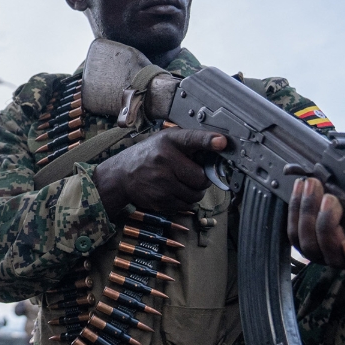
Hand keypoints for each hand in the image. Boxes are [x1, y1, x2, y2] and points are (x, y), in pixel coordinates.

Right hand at [92, 129, 228, 218]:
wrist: (122, 175)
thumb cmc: (149, 155)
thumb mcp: (165, 140)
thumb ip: (189, 142)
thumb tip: (219, 149)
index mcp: (168, 141)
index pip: (192, 139)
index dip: (209, 140)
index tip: (222, 142)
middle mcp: (164, 160)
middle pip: (201, 177)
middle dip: (203, 179)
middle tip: (194, 174)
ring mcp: (162, 183)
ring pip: (196, 194)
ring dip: (195, 191)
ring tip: (183, 183)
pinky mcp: (160, 200)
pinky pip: (186, 205)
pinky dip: (185, 201)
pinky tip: (174, 191)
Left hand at [287, 170, 344, 280]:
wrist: (342, 203)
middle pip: (330, 252)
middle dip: (327, 224)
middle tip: (330, 199)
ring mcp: (321, 255)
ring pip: (308, 243)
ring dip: (308, 212)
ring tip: (313, 185)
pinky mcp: (302, 243)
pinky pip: (293, 232)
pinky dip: (295, 208)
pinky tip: (300, 188)